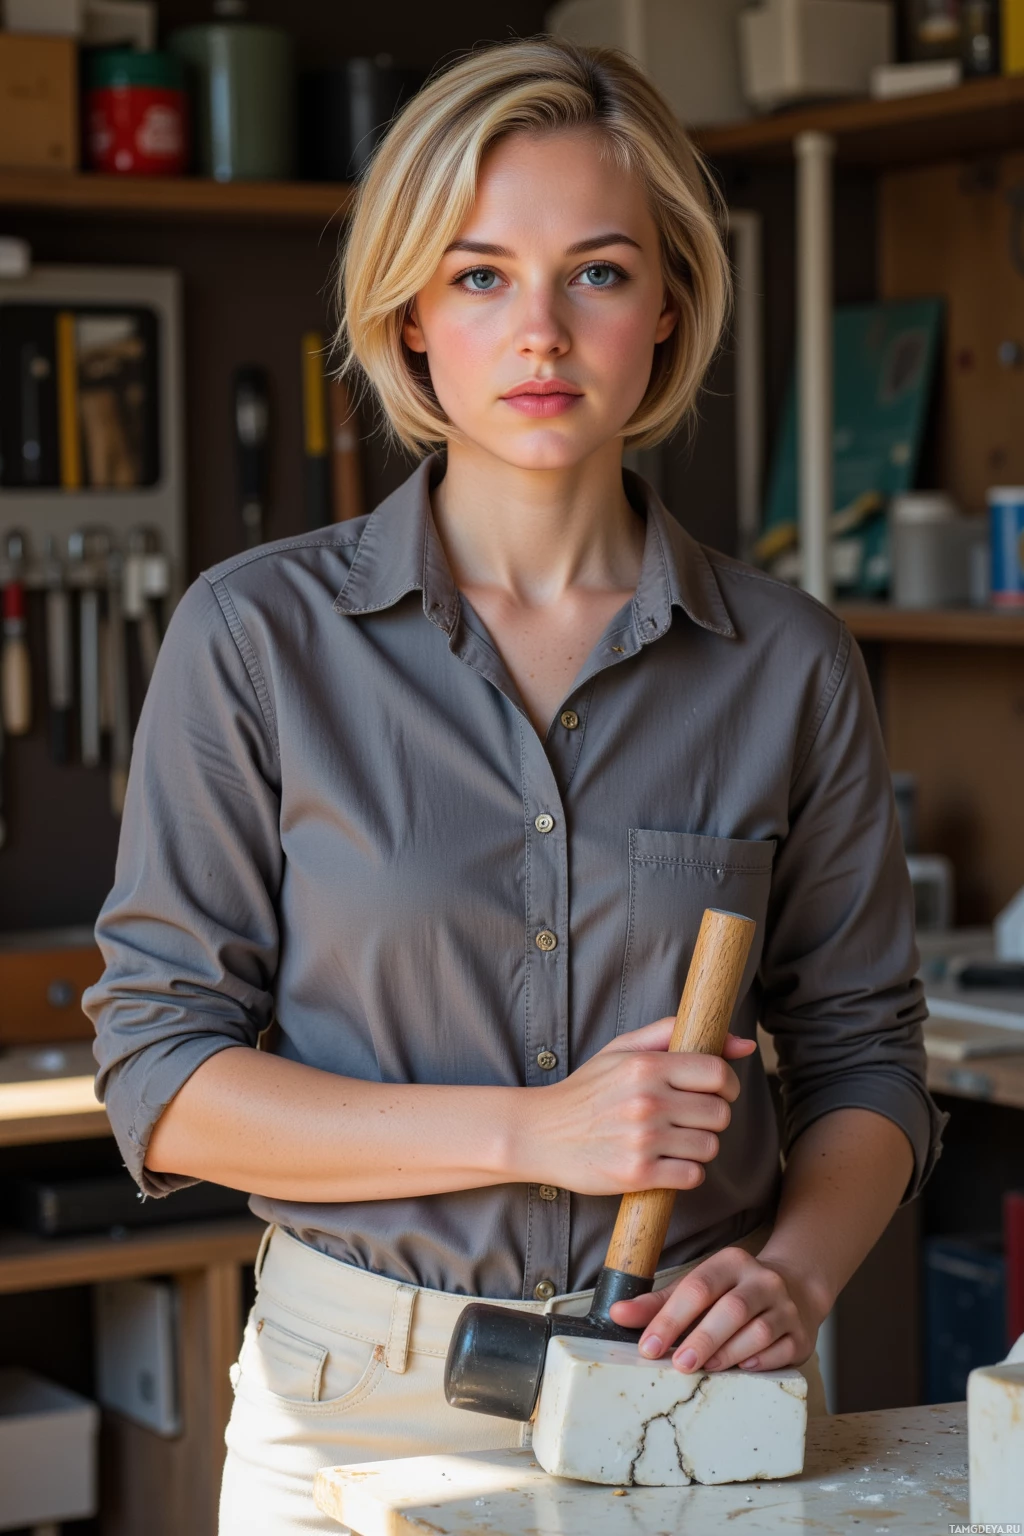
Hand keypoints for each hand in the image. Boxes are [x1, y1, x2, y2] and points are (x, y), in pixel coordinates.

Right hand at [522, 1019, 756, 1197]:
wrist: (541, 1133)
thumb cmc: (587, 1090)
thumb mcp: (622, 1049)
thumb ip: (676, 1034)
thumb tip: (742, 1043)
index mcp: (646, 1066)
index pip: (718, 1073)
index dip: (727, 1085)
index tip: (715, 1092)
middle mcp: (647, 1101)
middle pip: (720, 1114)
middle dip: (712, 1117)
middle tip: (688, 1118)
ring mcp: (643, 1140)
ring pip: (710, 1146)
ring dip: (699, 1147)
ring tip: (673, 1141)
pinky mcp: (638, 1175)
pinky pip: (692, 1176)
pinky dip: (685, 1172)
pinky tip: (665, 1162)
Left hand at [608, 1246, 829, 1373]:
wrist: (795, 1288)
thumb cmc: (733, 1292)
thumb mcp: (699, 1287)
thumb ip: (658, 1303)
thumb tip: (617, 1314)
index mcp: (731, 1262)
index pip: (697, 1287)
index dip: (671, 1318)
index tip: (648, 1346)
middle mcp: (762, 1281)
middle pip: (731, 1309)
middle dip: (702, 1338)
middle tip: (678, 1364)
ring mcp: (786, 1307)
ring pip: (759, 1331)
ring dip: (730, 1352)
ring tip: (707, 1368)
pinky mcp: (801, 1335)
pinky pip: (783, 1350)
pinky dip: (762, 1362)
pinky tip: (743, 1369)